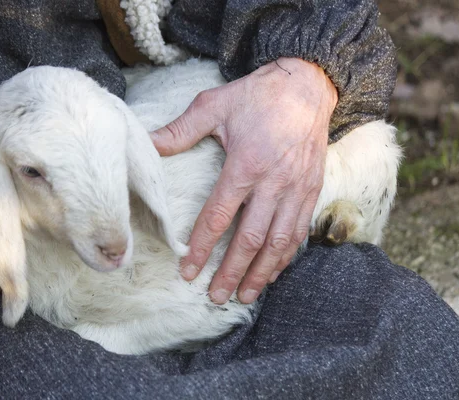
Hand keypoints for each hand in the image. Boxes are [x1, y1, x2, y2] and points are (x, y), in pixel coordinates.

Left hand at [152, 58, 337, 303]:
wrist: (308, 85)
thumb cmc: (259, 95)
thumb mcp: (215, 104)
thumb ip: (181, 129)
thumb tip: (147, 144)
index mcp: (246, 164)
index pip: (219, 216)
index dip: (201, 247)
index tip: (188, 271)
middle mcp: (274, 183)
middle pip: (250, 238)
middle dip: (232, 272)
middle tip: (215, 296)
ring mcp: (296, 189)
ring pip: (278, 242)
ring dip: (261, 273)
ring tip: (245, 296)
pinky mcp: (311, 190)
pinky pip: (298, 232)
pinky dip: (285, 256)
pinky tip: (273, 272)